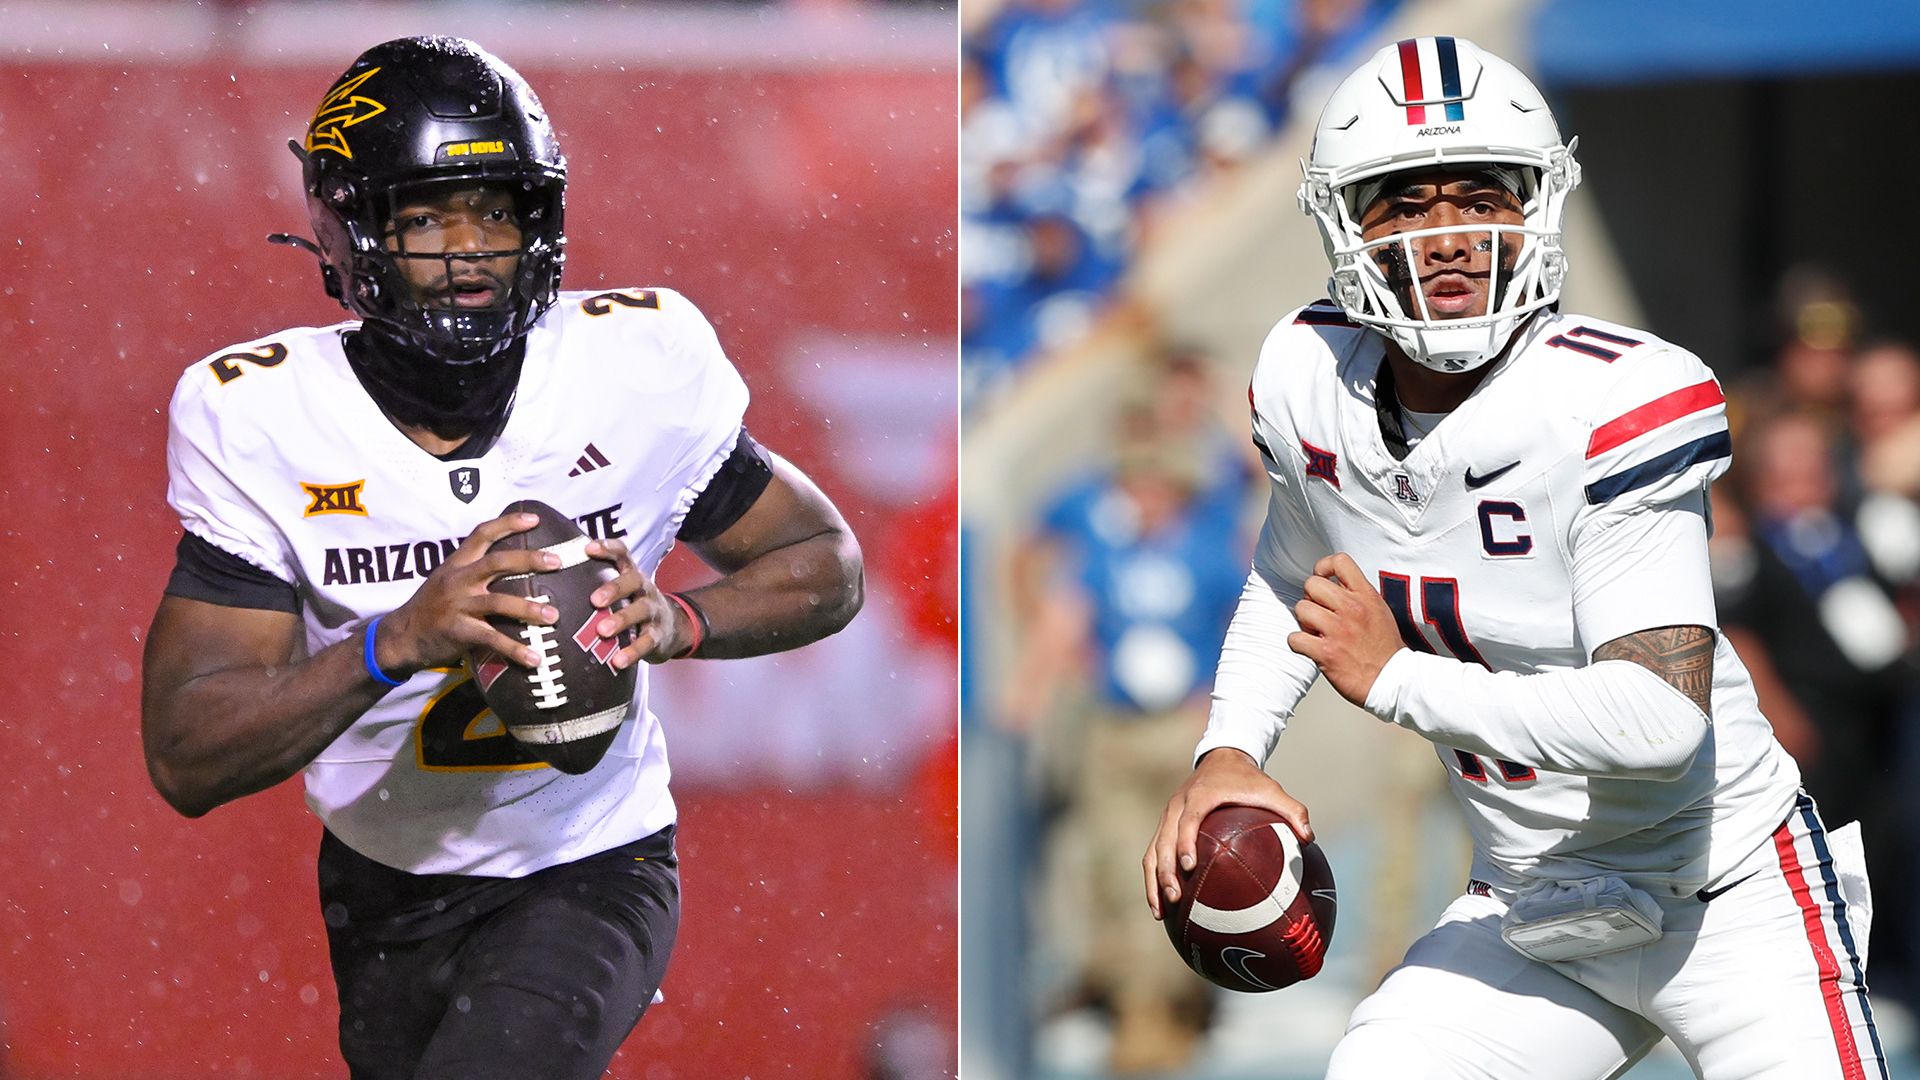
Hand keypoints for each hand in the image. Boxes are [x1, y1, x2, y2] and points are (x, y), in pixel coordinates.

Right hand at [377, 512, 559, 673]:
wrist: (401, 637)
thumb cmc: (431, 607)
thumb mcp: (446, 579)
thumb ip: (473, 570)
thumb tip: (515, 562)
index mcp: (456, 564)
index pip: (482, 534)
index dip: (508, 523)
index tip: (535, 518)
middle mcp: (458, 580)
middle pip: (496, 563)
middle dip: (528, 560)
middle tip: (557, 561)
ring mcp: (458, 606)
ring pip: (499, 602)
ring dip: (529, 609)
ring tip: (554, 616)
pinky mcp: (460, 632)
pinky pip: (493, 639)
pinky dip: (516, 650)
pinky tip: (536, 659)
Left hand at [584, 538, 690, 667]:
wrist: (674, 627)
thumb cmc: (634, 604)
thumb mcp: (623, 589)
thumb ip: (598, 581)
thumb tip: (552, 572)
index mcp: (631, 574)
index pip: (622, 554)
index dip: (608, 548)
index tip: (589, 549)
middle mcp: (644, 588)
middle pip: (633, 581)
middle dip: (614, 589)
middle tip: (594, 600)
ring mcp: (653, 611)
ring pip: (640, 611)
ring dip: (621, 620)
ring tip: (602, 631)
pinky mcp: (658, 635)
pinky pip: (647, 642)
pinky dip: (633, 652)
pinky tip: (618, 661)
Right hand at [1143, 748, 1311, 919]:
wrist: (1222, 758)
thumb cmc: (1247, 779)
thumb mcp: (1271, 789)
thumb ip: (1292, 810)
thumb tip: (1309, 838)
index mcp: (1199, 797)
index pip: (1187, 821)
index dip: (1184, 843)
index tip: (1190, 867)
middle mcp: (1177, 806)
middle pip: (1163, 841)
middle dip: (1165, 872)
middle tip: (1175, 898)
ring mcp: (1167, 817)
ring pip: (1153, 852)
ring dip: (1153, 881)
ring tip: (1160, 911)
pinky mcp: (1165, 826)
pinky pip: (1154, 854)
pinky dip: (1154, 878)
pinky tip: (1163, 905)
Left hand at [1287, 552, 1404, 706]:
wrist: (1394, 682)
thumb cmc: (1385, 649)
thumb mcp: (1379, 611)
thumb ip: (1358, 595)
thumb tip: (1333, 584)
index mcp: (1366, 596)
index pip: (1340, 561)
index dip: (1323, 567)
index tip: (1322, 579)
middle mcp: (1352, 609)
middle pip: (1312, 584)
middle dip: (1310, 598)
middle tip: (1319, 614)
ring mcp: (1338, 630)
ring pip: (1301, 609)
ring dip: (1304, 622)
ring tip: (1317, 633)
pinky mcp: (1326, 652)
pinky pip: (1294, 638)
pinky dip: (1298, 644)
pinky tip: (1311, 648)